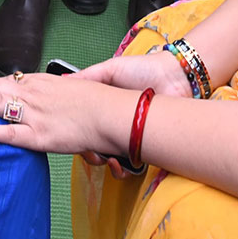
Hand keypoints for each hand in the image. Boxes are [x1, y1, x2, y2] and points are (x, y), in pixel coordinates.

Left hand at [0, 71, 128, 159]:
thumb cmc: (97, 101)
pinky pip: (11, 134)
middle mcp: (34, 94)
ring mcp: (35, 114)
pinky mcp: (40, 135)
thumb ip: (55, 91)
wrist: (110, 113)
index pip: (6, 80)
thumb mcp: (72, 88)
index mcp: (41, 83)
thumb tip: (51, 91)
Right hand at [71, 52, 194, 175]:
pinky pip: (131, 167)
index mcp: (105, 107)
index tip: (73, 136)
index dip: (78, 134)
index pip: (85, 128)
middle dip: (90, 152)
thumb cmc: (145, 69)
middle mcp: (115, 124)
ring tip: (107, 158)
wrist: (174, 77)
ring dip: (105, 163)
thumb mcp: (111, 69)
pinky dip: (123, 169)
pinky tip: (120, 163)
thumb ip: (87, 76)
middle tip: (91, 151)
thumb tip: (63, 81)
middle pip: (95, 146)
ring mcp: (130, 137)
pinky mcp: (145, 147)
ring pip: (111, 160)